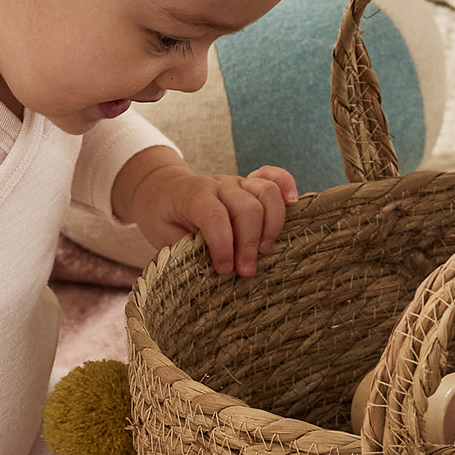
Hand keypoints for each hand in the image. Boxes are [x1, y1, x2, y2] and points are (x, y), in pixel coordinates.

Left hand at [121, 156, 295, 279]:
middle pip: (246, 207)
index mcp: (193, 195)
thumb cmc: (164, 218)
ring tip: (266, 251)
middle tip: (246, 272)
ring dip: (272, 225)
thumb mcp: (164, 237)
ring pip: (266, 193)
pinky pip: (274, 178)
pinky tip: (292, 205)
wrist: (161, 190)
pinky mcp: (250, 185)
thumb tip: (211, 276)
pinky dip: (286, 187)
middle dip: (249, 243)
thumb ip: (187, 250)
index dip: (222, 245)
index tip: (223, 270)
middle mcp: (219, 185)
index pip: (214, 215)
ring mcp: (237, 182)